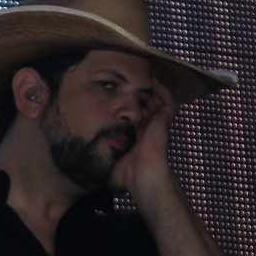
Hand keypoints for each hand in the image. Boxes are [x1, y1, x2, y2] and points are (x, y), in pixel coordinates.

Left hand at [108, 78, 177, 194]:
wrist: (143, 175)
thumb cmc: (128, 176)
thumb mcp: (110, 170)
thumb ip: (101, 166)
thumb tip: (88, 172)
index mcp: (136, 141)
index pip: (134, 122)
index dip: (129, 112)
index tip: (121, 101)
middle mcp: (147, 132)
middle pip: (146, 110)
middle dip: (141, 98)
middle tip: (134, 84)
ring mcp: (156, 127)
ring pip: (157, 105)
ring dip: (152, 92)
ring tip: (146, 78)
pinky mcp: (163, 122)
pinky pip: (168, 103)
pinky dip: (164, 92)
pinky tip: (156, 82)